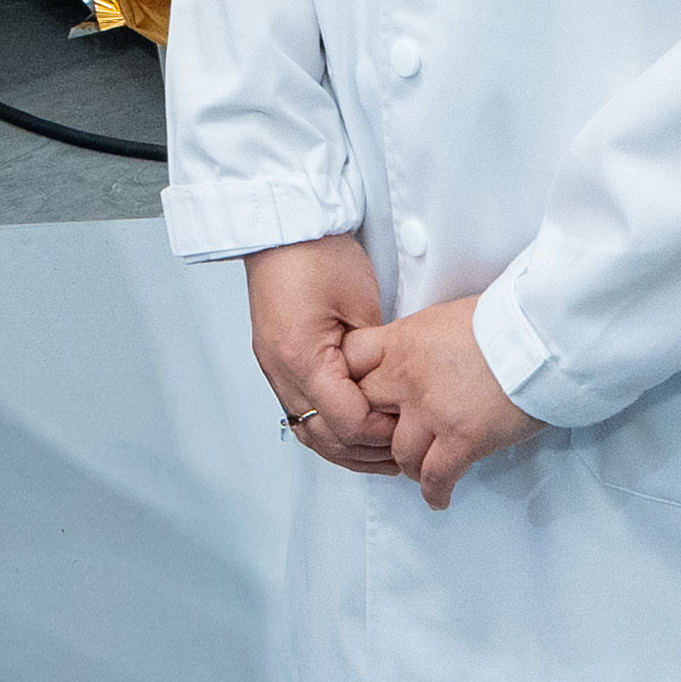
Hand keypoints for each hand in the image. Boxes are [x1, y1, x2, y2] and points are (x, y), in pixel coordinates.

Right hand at [247, 235, 400, 473]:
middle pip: (322, 436)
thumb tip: (388, 388)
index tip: (406, 428)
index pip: (346, 421)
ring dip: (342, 445)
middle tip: (399, 455)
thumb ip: (374, 355)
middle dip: (363, 451)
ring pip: (307, 430)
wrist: (285, 227)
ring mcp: (273, 367)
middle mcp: (280, 369)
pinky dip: (325, 425)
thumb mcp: (363, 305)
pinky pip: (299, 410)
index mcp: (302, 356)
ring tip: (376, 452)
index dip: (381, 432)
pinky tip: (346, 429)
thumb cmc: (318, 253)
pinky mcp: (275, 360)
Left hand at [345, 295, 539, 506]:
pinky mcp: (462, 439)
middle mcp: (407, 377)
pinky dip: (435, 491)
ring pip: (399, 452)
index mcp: (402, 340)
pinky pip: (436, 476)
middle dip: (374, 427)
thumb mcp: (448, 316)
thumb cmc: (508, 318)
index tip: (358, 393)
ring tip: (419, 468)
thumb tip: (421, 354)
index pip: (350, 360)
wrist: (544, 333)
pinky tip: (439, 497)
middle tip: (387, 438)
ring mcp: (432, 411)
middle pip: (366, 410)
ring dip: (408, 464)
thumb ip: (422, 340)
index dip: (350, 379)